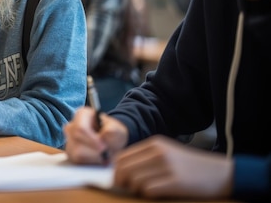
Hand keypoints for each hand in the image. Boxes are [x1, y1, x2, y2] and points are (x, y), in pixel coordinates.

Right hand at [63, 106, 127, 163]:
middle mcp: (72, 127)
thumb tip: (106, 133)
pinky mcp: (70, 154)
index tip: (104, 147)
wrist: (110, 141)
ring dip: (94, 158)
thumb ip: (114, 130)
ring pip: (77, 154)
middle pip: (77, 143)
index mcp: (82, 115)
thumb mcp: (118, 129)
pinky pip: (78, 161)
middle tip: (108, 154)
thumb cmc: (112, 132)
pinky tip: (98, 159)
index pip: (80, 128)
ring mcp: (69, 141)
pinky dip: (91, 162)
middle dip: (94, 151)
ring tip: (104, 155)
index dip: (91, 139)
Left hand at [113, 135, 232, 198]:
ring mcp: (168, 166)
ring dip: (136, 190)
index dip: (117, 171)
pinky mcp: (176, 182)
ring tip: (147, 191)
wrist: (221, 173)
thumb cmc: (190, 167)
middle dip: (122, 182)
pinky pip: (148, 190)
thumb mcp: (167, 154)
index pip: (122, 157)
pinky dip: (148, 194)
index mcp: (154, 144)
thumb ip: (145, 158)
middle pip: (124, 169)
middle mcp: (159, 152)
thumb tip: (119, 171)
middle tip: (130, 189)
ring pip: (134, 180)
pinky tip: (157, 194)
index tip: (120, 181)